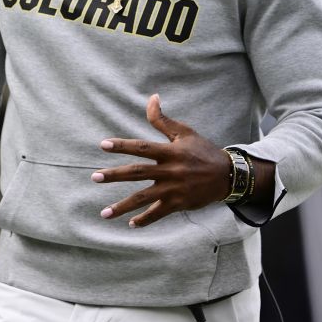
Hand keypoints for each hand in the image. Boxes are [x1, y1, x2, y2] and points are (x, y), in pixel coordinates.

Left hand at [92, 94, 231, 226]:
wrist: (226, 175)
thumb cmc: (202, 151)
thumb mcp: (185, 132)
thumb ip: (163, 120)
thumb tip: (152, 98)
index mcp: (170, 152)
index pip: (142, 148)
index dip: (122, 146)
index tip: (103, 145)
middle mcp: (170, 171)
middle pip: (137, 173)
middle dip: (115, 175)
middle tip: (95, 176)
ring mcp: (173, 189)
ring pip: (143, 198)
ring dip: (122, 207)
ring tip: (104, 213)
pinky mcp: (178, 204)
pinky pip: (158, 213)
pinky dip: (144, 220)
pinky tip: (131, 224)